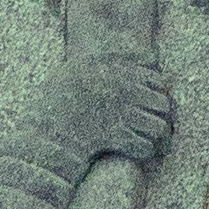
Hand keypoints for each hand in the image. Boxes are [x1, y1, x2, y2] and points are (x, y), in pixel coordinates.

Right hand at [58, 45, 175, 168]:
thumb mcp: (82, 65)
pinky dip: (143, 150)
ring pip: (159, 127)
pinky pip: (144, 147)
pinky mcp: (116, 139)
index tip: (152, 98)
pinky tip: (136, 150)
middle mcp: (126, 91)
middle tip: (153, 122)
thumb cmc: (60, 94)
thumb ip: (113, 58)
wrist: (45, 124)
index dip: (158, 89)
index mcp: (120, 71)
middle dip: (160, 114)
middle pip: (162, 103)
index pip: (157, 78)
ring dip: (156, 135)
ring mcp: (122, 116)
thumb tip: (148, 57)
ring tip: (149, 139)